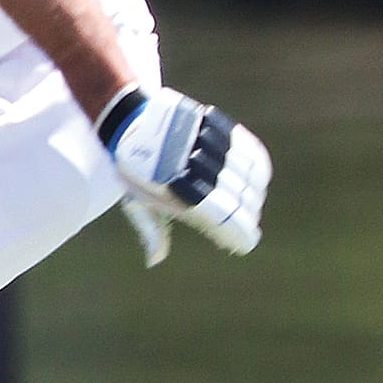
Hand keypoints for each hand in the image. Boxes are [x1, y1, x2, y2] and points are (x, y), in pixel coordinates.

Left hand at [103, 87, 269, 258]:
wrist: (125, 121)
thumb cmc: (134, 169)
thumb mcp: (136, 200)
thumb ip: (151, 229)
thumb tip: (153, 261)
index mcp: (170, 189)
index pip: (218, 216)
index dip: (238, 232)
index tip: (246, 242)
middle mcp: (190, 165)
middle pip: (238, 195)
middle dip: (248, 214)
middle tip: (247, 224)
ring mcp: (202, 141)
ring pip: (246, 170)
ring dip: (255, 190)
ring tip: (251, 201)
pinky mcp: (211, 122)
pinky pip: (246, 145)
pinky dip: (257, 163)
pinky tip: (255, 176)